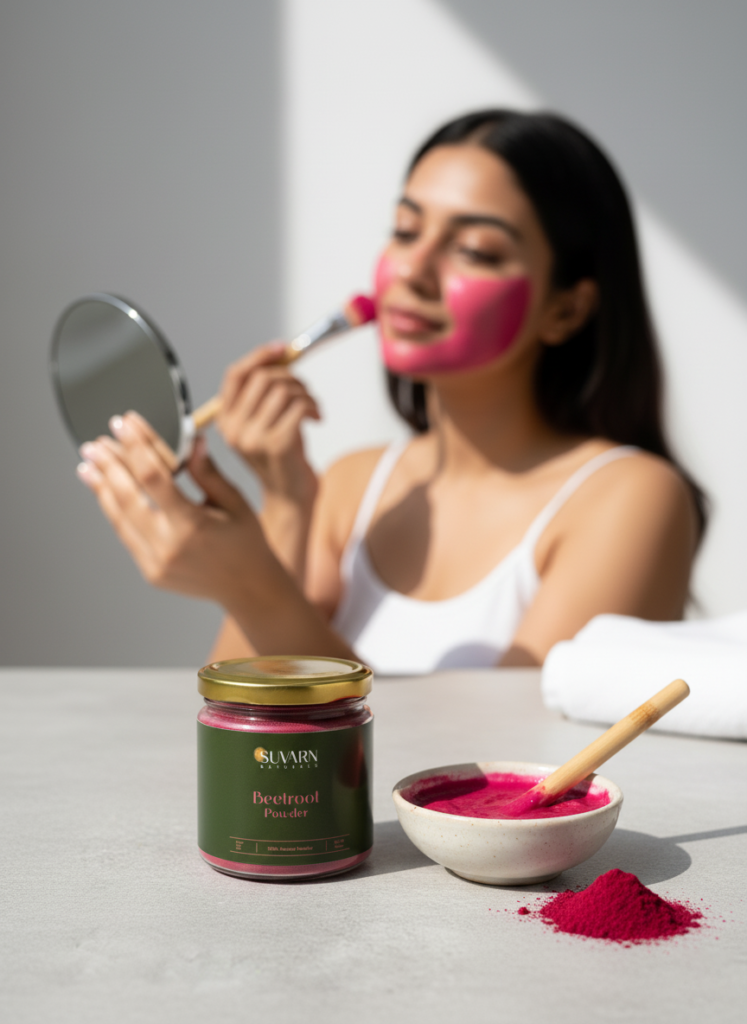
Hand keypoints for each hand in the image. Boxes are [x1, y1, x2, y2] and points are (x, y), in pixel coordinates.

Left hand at [76, 412, 272, 602]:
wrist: (249, 589)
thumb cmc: (247, 543)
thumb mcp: (236, 503)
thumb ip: (208, 472)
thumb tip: (192, 439)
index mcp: (192, 525)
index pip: (153, 476)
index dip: (136, 445)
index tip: (126, 424)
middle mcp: (168, 546)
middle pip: (127, 496)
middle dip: (109, 464)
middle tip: (96, 443)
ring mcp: (155, 562)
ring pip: (119, 517)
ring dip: (102, 487)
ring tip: (89, 465)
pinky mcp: (150, 571)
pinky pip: (126, 534)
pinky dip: (114, 510)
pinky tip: (107, 492)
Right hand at [217, 342, 319, 507]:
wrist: (291, 497)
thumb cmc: (284, 457)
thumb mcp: (266, 422)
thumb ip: (265, 394)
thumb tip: (281, 356)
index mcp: (226, 420)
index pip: (236, 375)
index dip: (260, 356)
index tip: (282, 349)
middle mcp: (234, 429)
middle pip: (263, 378)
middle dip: (292, 378)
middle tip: (306, 392)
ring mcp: (253, 437)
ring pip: (283, 390)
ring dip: (305, 393)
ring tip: (313, 408)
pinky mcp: (277, 443)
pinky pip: (298, 406)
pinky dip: (313, 407)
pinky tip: (317, 419)